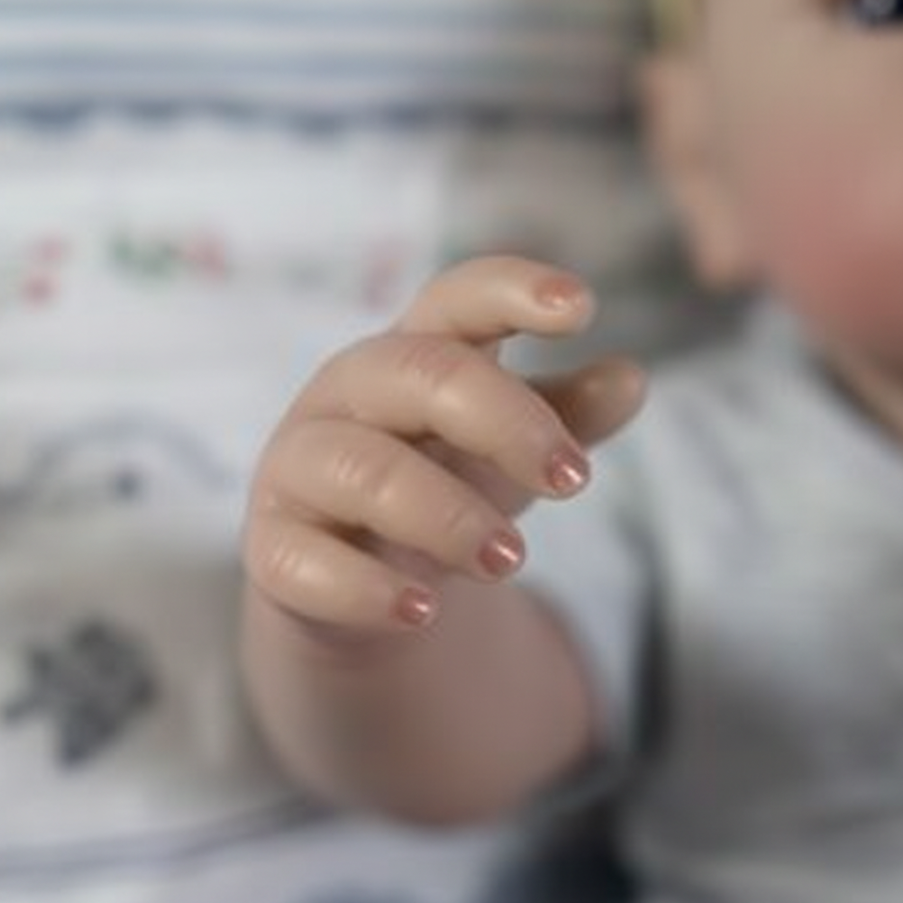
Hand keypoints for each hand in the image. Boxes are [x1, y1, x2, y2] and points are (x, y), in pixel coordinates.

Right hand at [243, 256, 644, 632]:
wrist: (349, 574)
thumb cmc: (434, 484)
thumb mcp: (503, 450)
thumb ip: (563, 416)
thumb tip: (630, 378)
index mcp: (408, 354)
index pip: (455, 299)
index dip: (512, 291)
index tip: (584, 310)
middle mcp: (345, 396)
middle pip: (420, 375)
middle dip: (507, 423)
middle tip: (576, 481)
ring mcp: (299, 469)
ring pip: (366, 472)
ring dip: (448, 516)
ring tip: (512, 560)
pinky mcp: (272, 547)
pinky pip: (304, 563)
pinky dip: (366, 590)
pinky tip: (423, 611)